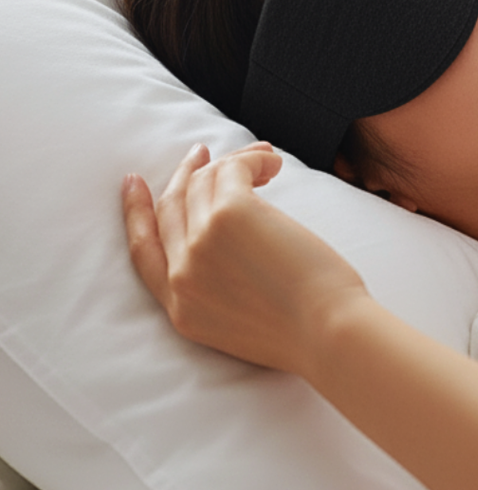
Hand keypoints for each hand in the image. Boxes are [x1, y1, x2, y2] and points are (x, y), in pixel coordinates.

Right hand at [122, 142, 369, 378]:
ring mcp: (202, 242)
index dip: (136, 213)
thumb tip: (233, 245)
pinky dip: (253, 160)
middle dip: (183, 174)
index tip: (135, 183)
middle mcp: (182, 275)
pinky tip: (273, 163)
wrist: (330, 336)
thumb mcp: (239, 326)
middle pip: (170, 208)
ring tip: (264, 159)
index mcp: (180, 308)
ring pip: (202, 182)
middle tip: (200, 153)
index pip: (143, 252)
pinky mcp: (231, 214)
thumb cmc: (308, 333)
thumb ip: (218, 292)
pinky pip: (232, 169)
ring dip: (233, 162)